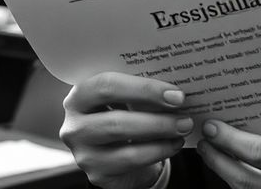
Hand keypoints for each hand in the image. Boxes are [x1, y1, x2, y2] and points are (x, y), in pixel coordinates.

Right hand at [60, 72, 192, 188]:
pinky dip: (158, 152)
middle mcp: (75, 124)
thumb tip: (175, 90)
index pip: (106, 86)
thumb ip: (140, 90)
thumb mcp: (124, 97)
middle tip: (185, 116)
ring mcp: (83, 153)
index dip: (143, 89)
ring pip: (125, 147)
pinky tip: (173, 144)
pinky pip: (131, 162)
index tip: (175, 94)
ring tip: (183, 129)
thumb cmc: (121, 111)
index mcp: (79, 95)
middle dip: (156, 119)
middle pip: (116, 121)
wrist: (113, 147)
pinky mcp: (97, 173)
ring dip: (160, 136)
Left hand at [197, 120, 260, 188]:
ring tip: (211, 152)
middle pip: (244, 179)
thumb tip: (240, 123)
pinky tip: (228, 170)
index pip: (260, 153)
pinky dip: (236, 185)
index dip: (230, 140)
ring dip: (222, 172)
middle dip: (216, 159)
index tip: (211, 127)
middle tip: (203, 140)